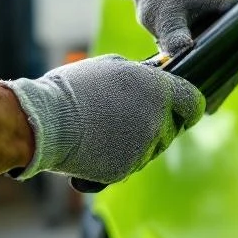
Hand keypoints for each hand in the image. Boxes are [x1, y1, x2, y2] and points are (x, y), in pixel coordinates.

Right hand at [5, 56, 204, 183]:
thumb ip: (142, 75)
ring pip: (153, 148)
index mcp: (160, 91)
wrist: (43, 123)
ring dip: (140, 141)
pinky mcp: (126, 170)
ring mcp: (144, 149)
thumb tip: (156, 77)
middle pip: (173, 129)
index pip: (194, 103)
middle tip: (130, 116)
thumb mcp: (114, 66)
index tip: (182, 109)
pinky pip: (132, 164)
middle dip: (159, 123)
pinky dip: (120, 158)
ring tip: (108, 128)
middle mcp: (158, 121)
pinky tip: (99, 145)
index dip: (188, 106)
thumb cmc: (74, 88)